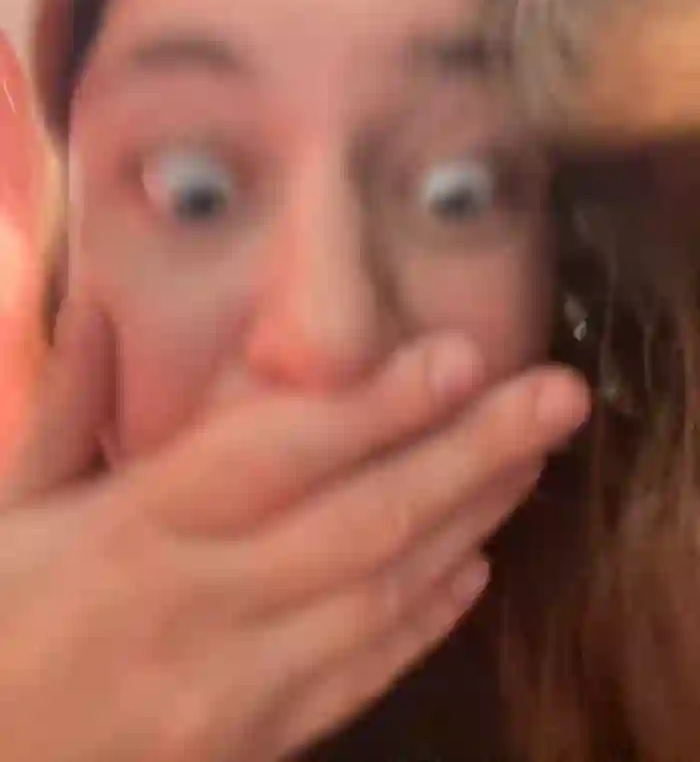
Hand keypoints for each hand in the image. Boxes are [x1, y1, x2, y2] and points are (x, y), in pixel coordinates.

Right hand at [0, 303, 588, 761]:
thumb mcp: (7, 505)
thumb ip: (65, 404)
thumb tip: (103, 306)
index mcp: (129, 533)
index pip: (273, 456)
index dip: (374, 405)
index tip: (457, 355)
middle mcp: (194, 610)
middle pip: (360, 525)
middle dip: (469, 454)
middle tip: (555, 399)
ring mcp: (230, 693)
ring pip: (379, 600)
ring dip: (467, 523)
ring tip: (530, 461)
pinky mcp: (249, 746)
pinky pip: (358, 679)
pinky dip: (425, 620)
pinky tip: (473, 566)